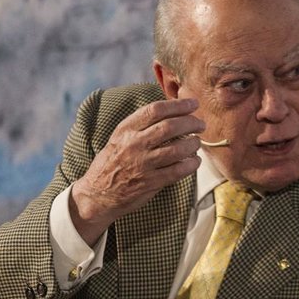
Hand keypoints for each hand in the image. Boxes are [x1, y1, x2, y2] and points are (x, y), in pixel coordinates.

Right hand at [68, 98, 203, 243]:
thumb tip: (172, 111)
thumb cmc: (112, 163)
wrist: (98, 194)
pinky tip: (195, 161)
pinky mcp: (150, 182)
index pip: (155, 110)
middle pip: (170, 127)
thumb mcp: (120, 137)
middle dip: (191, 122)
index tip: (193, 104)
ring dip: (193, 144)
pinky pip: (178, 171)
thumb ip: (141, 125)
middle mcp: (134, 144)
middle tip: (201, 124)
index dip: (178, 105)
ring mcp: (143, 164)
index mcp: (126, 129)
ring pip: (177, 149)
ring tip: (197, 143)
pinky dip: (191, 165)